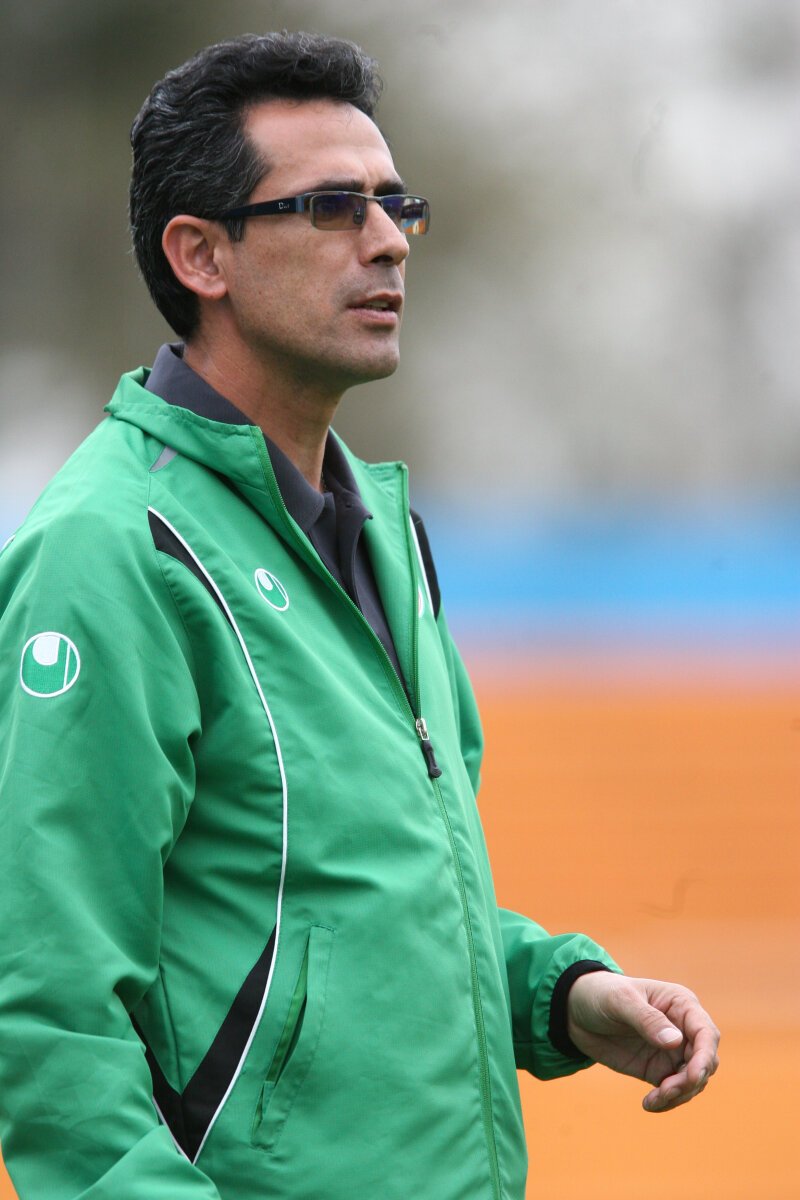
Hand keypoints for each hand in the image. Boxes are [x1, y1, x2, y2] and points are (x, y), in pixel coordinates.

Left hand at [566, 972, 719, 1112]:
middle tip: (665, 1090)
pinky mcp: (659, 1071)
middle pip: (705, 1061)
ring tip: (653, 1099)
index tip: (693, 1076)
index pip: (706, 1033)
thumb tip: (675, 1042)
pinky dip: (667, 1102)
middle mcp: (683, 1029)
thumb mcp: (620, 1001)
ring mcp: (673, 1052)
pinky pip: (675, 1092)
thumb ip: (647, 1019)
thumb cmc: (601, 994)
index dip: (705, 1056)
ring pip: (694, 1081)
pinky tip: (648, 1104)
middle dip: (691, 1080)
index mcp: (681, 1005)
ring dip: (680, 1095)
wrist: (577, 1011)